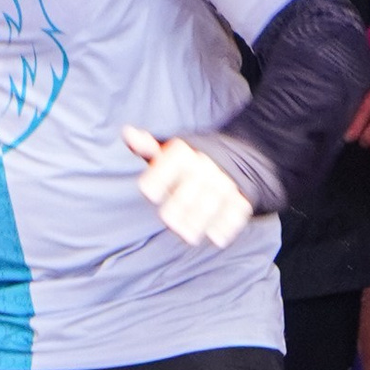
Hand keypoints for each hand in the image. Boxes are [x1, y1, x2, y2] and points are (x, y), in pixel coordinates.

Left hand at [124, 125, 255, 248]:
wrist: (236, 156)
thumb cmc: (188, 161)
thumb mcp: (167, 151)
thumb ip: (146, 147)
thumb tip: (128, 133)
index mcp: (182, 153)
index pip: (165, 170)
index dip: (154, 185)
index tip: (150, 194)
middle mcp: (205, 165)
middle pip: (187, 192)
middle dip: (176, 211)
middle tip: (169, 222)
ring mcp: (225, 181)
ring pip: (210, 205)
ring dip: (198, 222)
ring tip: (188, 234)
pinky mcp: (241, 196)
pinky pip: (235, 213)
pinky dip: (226, 226)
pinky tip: (215, 236)